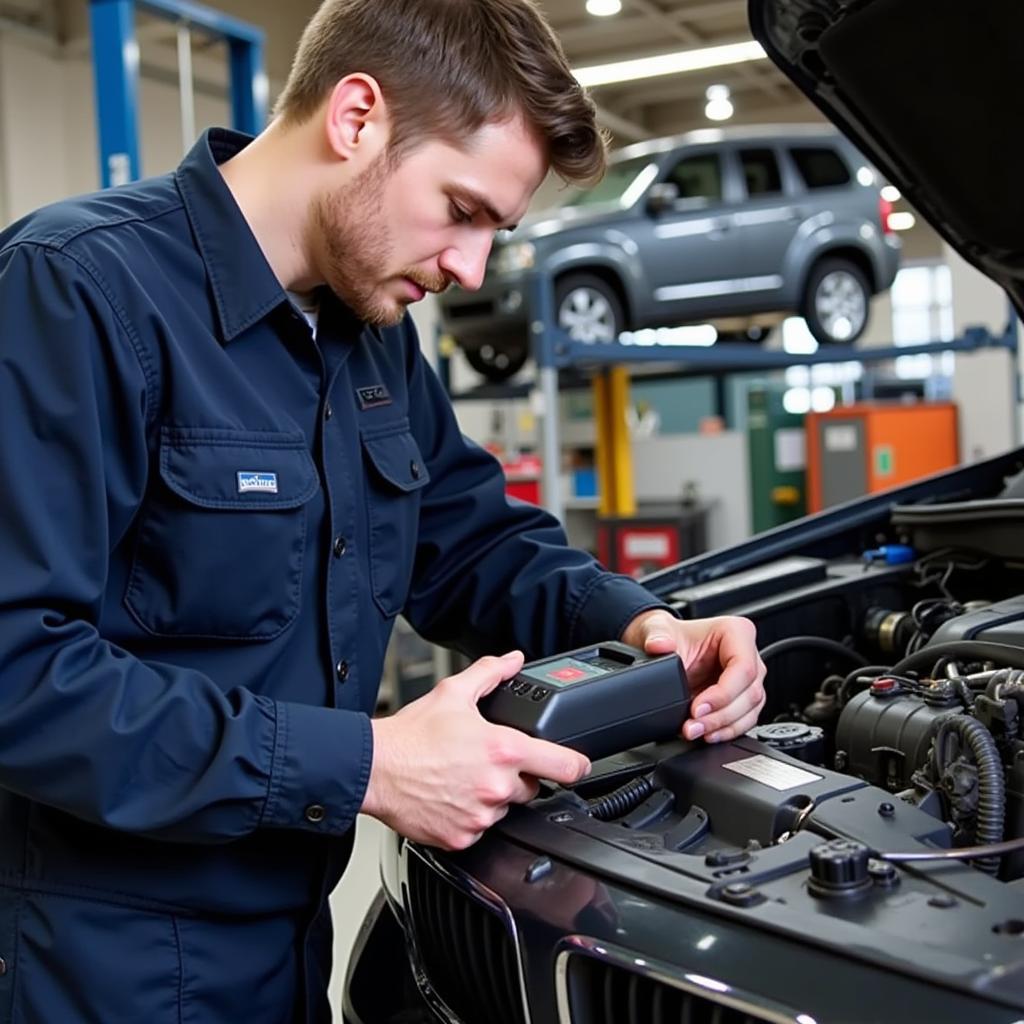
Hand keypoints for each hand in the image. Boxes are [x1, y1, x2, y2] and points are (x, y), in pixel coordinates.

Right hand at [362, 650, 590, 849]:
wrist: (375, 768)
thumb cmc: (411, 735)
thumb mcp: (454, 692)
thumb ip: (490, 673)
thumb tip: (513, 660)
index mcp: (503, 750)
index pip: (563, 765)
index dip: (577, 765)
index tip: (580, 766)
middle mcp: (497, 786)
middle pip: (530, 787)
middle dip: (515, 775)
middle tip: (486, 761)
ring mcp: (480, 815)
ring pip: (503, 809)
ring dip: (492, 797)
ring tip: (463, 778)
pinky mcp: (462, 837)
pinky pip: (479, 829)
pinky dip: (470, 817)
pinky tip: (451, 797)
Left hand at [621, 609, 765, 743]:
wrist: (663, 647)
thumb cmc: (670, 635)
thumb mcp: (658, 629)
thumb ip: (657, 636)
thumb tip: (658, 645)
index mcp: (736, 632)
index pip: (743, 668)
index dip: (723, 693)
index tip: (697, 708)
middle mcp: (747, 654)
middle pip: (750, 693)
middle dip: (720, 716)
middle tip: (692, 726)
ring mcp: (748, 679)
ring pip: (750, 710)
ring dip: (723, 727)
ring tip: (695, 732)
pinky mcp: (742, 698)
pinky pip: (744, 720)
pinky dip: (726, 731)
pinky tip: (707, 734)